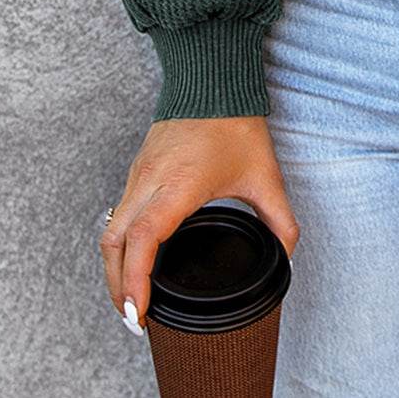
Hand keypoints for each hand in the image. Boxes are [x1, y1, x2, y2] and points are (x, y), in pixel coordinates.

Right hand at [99, 116, 299, 333]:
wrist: (212, 78)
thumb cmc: (235, 122)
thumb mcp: (264, 175)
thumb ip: (279, 221)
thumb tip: (287, 258)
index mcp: (179, 184)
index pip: (144, 239)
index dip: (135, 280)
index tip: (138, 312)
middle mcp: (150, 181)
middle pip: (115, 244)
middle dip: (118, 287)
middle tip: (135, 319)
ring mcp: (139, 174)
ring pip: (111, 230)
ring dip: (115, 267)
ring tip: (130, 299)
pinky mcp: (137, 169)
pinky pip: (117, 214)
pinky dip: (119, 244)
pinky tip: (134, 260)